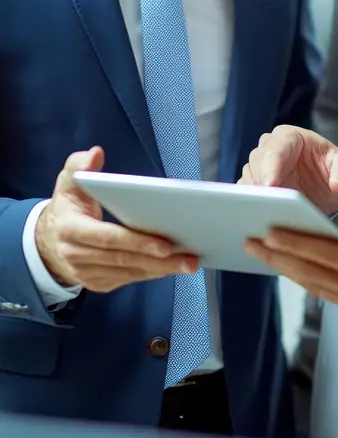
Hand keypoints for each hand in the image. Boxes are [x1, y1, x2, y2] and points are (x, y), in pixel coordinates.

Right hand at [35, 147, 198, 292]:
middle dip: (160, 260)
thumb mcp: (68, 182)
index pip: (108, 238)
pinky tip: (172, 266)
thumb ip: (79, 165)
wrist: (47, 243)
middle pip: (124, 260)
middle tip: (190, 257)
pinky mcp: (99, 283)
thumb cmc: (67, 207)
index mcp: (71, 230)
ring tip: (189, 263)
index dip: (137, 242)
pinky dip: (151, 273)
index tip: (166, 244)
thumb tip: (95, 153)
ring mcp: (87, 274)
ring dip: (161, 270)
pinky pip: (128, 279)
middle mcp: (77, 256)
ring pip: (129, 273)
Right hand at [238, 125, 337, 215]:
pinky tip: (256, 225)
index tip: (271, 186)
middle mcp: (267, 151)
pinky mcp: (252, 192)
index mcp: (288, 137)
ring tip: (261, 218)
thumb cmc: (335, 173)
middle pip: (256, 166)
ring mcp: (256, 172)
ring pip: (247, 184)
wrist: (326, 189)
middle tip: (265, 206)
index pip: (276, 149)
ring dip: (253, 201)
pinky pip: (244, 201)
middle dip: (260, 186)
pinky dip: (248, 211)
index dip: (271, 167)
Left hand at [245, 208, 337, 315]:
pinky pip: (326, 293)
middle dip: (279, 257)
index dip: (296, 243)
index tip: (269, 230)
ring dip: (285, 269)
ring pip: (315, 286)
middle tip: (249, 240)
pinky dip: (302, 279)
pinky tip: (286, 266)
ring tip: (259, 252)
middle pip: (314, 273)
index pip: (328, 255)